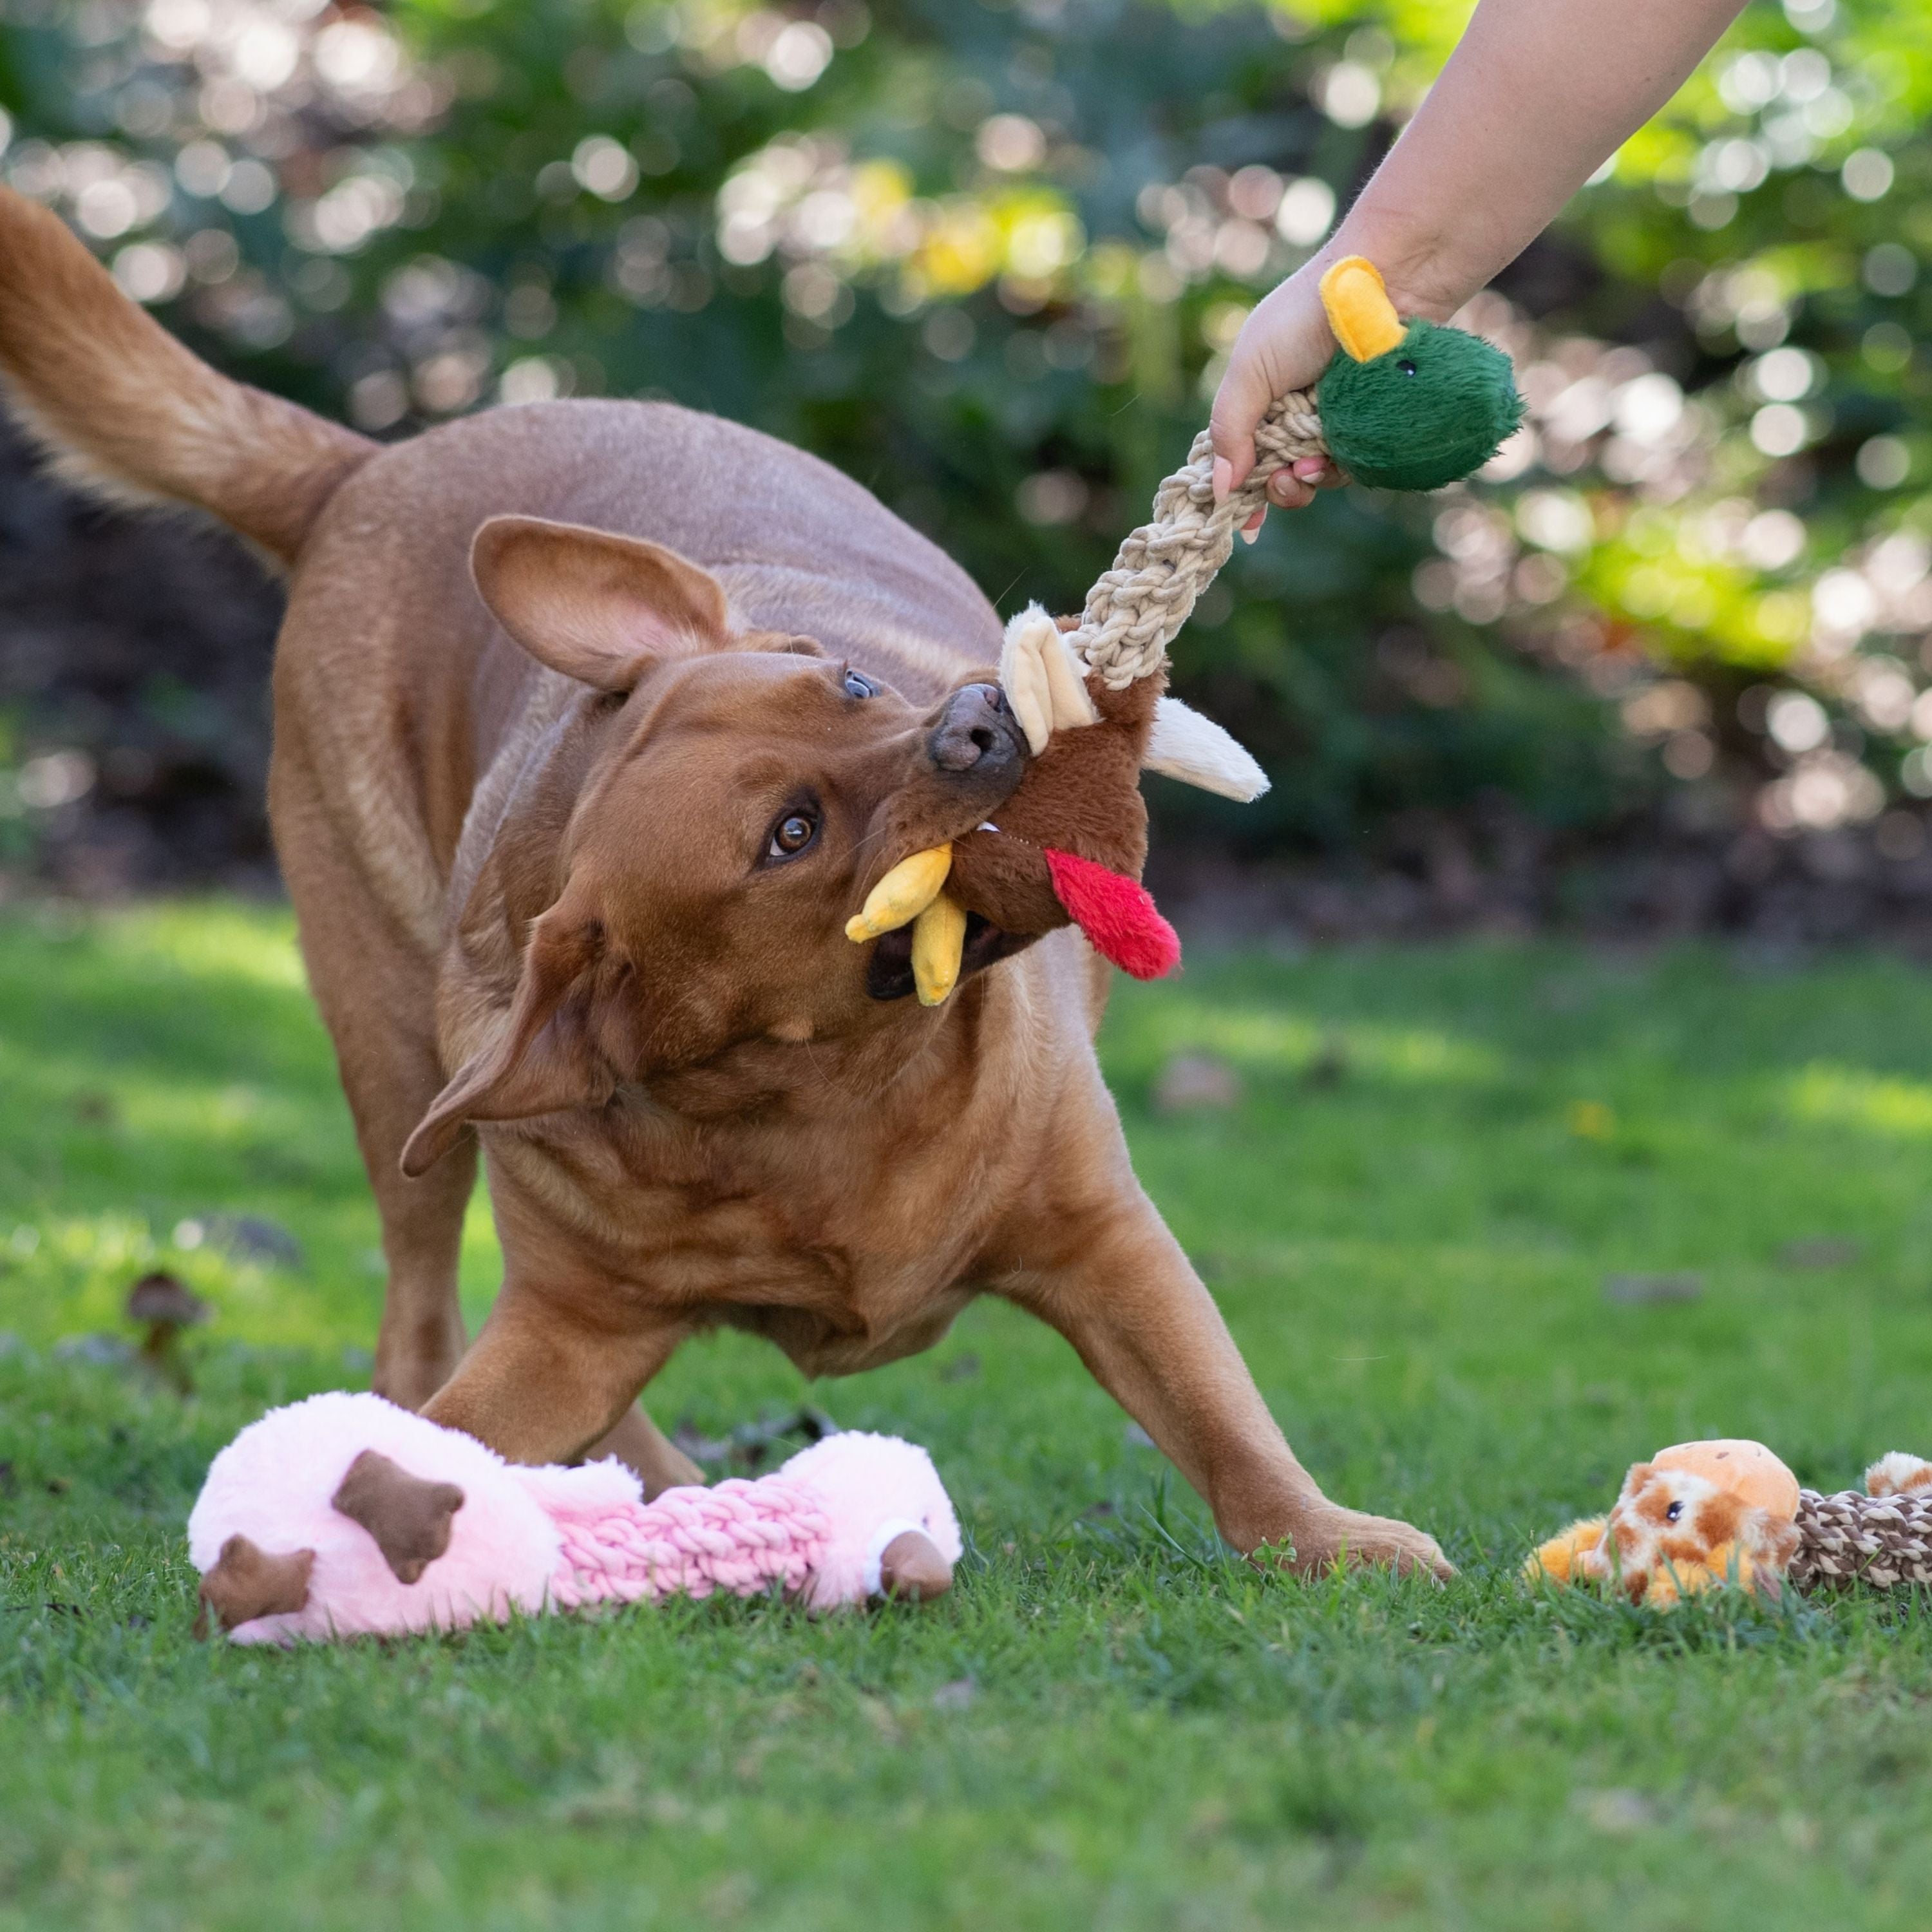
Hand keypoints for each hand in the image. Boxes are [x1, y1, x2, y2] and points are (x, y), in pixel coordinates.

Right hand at [1208, 260, 1347, 536]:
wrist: (1382, 283)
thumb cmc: (1305, 315)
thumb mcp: (1250, 369)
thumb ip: (1229, 429)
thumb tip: (1219, 490)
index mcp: (1260, 399)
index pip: (1242, 457)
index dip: (1239, 488)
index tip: (1242, 516)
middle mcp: (1296, 413)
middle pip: (1279, 476)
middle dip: (1277, 489)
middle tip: (1282, 482)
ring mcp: (1336, 420)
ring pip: (1317, 477)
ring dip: (1308, 481)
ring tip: (1310, 466)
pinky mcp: (1372, 424)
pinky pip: (1354, 465)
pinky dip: (1340, 468)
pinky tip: (1333, 456)